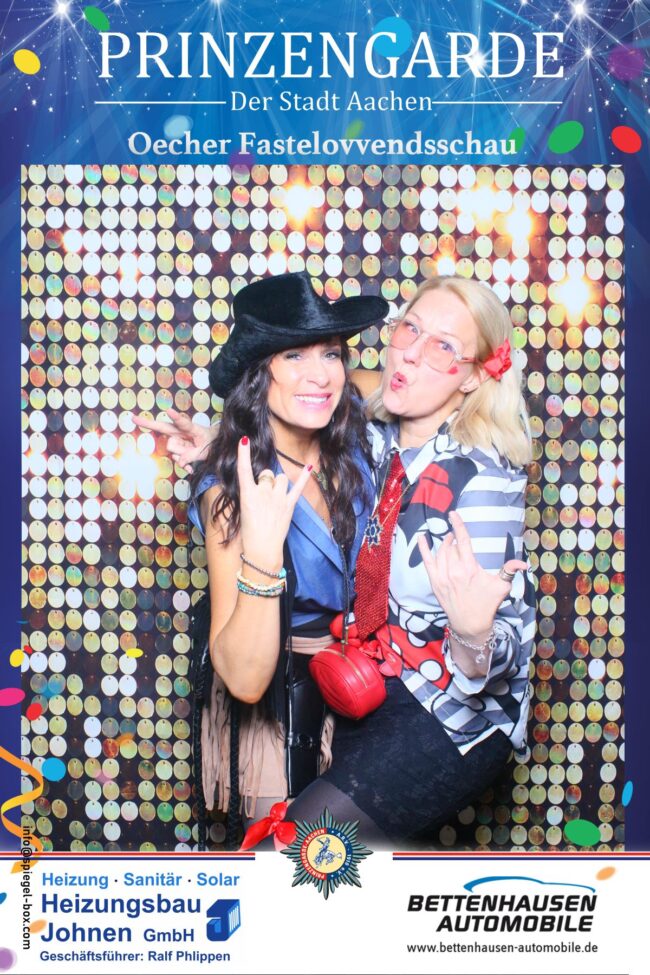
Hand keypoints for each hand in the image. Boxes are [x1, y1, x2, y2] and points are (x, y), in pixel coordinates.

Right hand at [131, 408, 213, 471]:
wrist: (213, 443)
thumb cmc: (210, 443)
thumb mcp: (205, 451)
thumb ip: (192, 456)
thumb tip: (180, 462)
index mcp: (190, 428)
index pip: (182, 422)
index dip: (176, 417)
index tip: (169, 411)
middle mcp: (179, 431)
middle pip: (162, 427)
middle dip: (147, 423)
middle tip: (133, 418)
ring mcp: (176, 439)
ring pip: (172, 449)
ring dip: (182, 456)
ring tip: (194, 454)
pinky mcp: (175, 447)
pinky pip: (176, 458)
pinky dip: (184, 463)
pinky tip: (191, 467)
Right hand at [237, 438, 311, 566]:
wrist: (261, 550)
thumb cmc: (249, 532)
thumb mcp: (243, 510)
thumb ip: (251, 494)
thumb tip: (261, 483)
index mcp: (247, 494)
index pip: (244, 470)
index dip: (243, 454)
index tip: (244, 440)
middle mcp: (263, 493)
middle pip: (267, 473)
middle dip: (267, 480)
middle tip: (264, 497)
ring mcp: (278, 499)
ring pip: (281, 478)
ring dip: (279, 483)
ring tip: (276, 497)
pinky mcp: (289, 505)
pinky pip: (298, 487)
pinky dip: (305, 477)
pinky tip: (310, 467)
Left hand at [417, 510, 526, 640]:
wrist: (470, 624)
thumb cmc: (487, 604)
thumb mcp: (501, 587)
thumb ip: (510, 571)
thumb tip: (523, 563)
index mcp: (470, 569)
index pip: (463, 541)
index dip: (458, 525)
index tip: (453, 514)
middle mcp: (454, 571)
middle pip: (452, 546)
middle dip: (455, 539)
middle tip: (459, 539)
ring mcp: (442, 577)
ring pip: (441, 552)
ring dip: (445, 544)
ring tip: (450, 542)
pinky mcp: (435, 582)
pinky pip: (427, 561)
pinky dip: (423, 548)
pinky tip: (421, 537)